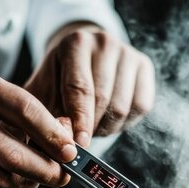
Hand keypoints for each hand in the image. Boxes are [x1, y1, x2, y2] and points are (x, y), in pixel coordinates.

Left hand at [25, 27, 154, 146]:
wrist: (81, 59)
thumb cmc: (59, 78)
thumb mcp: (44, 91)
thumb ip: (48, 113)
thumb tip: (65, 138)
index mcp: (75, 43)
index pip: (80, 88)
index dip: (80, 120)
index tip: (79, 143)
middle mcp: (104, 43)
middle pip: (103, 99)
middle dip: (92, 126)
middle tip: (81, 138)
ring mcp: (128, 53)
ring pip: (122, 106)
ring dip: (107, 127)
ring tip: (93, 126)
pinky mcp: (144, 66)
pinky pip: (141, 106)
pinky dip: (125, 122)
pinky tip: (110, 119)